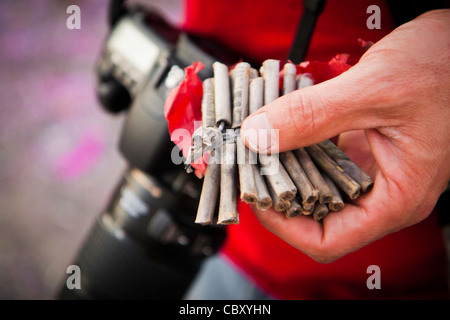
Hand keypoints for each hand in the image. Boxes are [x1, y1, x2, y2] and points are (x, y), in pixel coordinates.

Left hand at [240, 9, 449, 262]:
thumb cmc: (445, 68)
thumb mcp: (376, 89)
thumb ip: (313, 115)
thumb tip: (259, 136)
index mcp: (396, 197)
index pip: (329, 240)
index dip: (284, 226)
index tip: (256, 195)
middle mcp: (380, 189)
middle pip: (314, 214)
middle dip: (277, 192)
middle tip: (248, 163)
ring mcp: (368, 167)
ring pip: (312, 184)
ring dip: (282, 166)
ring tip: (256, 144)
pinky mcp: (359, 146)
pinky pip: (317, 156)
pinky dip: (294, 144)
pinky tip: (278, 126)